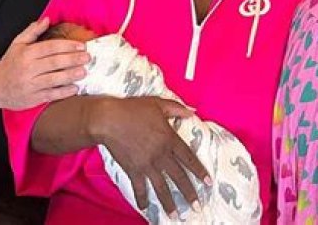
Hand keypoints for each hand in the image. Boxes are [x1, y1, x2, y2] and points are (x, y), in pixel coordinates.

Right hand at [0, 18, 89, 109]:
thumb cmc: (10, 63)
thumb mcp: (17, 44)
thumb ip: (33, 31)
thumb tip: (47, 19)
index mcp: (26, 54)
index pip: (50, 48)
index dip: (67, 46)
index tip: (81, 46)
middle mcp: (28, 69)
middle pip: (54, 63)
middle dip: (73, 59)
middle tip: (87, 57)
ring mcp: (30, 85)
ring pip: (54, 79)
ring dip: (70, 75)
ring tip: (84, 72)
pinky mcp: (33, 98)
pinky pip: (51, 95)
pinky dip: (64, 92)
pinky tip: (75, 88)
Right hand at [91, 96, 209, 217]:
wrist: (109, 119)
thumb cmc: (133, 109)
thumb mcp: (158, 104)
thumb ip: (176, 109)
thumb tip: (192, 112)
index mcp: (169, 139)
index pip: (189, 158)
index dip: (199, 171)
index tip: (208, 183)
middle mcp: (161, 154)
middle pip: (179, 177)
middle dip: (189, 193)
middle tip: (197, 206)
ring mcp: (147, 164)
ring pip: (162, 187)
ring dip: (169, 203)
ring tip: (176, 216)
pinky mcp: (133, 170)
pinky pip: (139, 188)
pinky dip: (142, 198)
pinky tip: (145, 208)